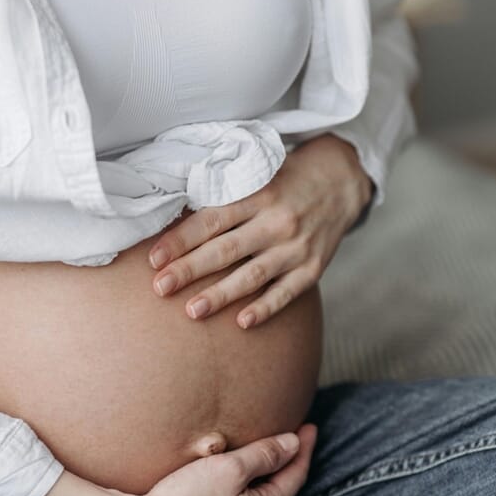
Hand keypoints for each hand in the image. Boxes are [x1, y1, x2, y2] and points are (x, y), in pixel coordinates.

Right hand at [21, 424, 317, 495]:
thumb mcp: (230, 468)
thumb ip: (263, 454)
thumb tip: (292, 443)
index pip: (295, 476)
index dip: (304, 449)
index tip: (310, 426)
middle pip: (279, 489)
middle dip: (288, 462)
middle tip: (295, 437)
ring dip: (264, 474)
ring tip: (266, 453)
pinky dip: (243, 485)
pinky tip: (231, 476)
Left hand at [148, 134, 371, 328]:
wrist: (341, 180)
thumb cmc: (285, 178)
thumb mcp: (257, 172)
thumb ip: (225, 191)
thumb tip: (172, 210)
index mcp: (258, 193)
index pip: (212, 219)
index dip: (181, 239)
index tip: (154, 258)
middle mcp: (277, 221)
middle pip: (226, 249)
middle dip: (190, 270)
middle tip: (160, 288)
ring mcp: (296, 247)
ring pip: (253, 275)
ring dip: (221, 295)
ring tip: (192, 311)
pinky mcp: (312, 268)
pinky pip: (286, 293)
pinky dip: (265, 308)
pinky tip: (242, 322)